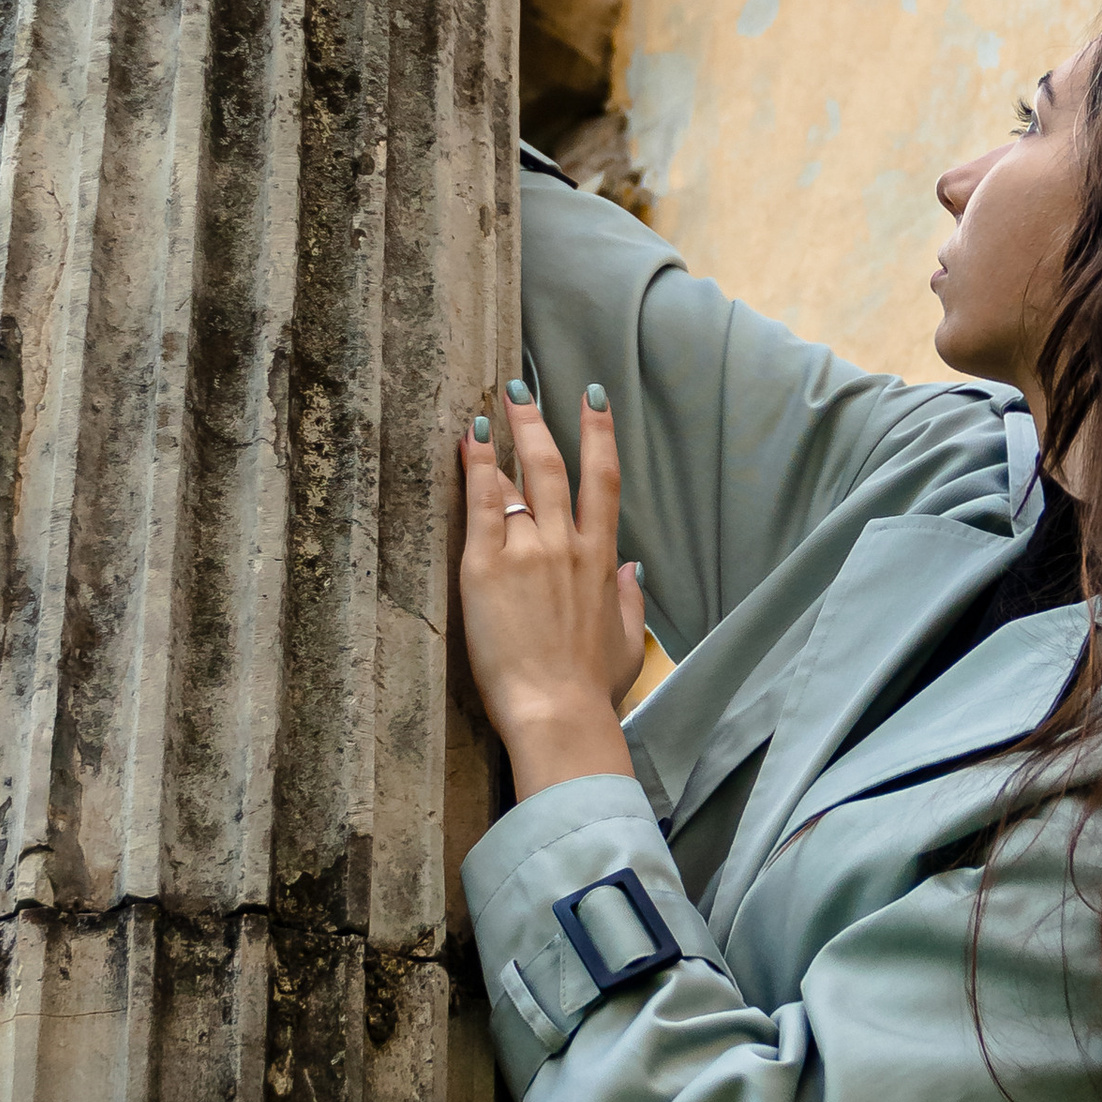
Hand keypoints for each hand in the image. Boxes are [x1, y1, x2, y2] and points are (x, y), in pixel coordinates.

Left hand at [459, 383, 647, 800]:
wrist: (558, 713)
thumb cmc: (591, 689)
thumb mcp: (626, 643)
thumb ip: (629, 600)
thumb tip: (634, 568)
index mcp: (602, 561)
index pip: (605, 483)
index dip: (600, 435)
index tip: (594, 400)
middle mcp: (567, 545)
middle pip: (557, 467)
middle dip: (541, 422)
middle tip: (523, 388)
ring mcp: (528, 551)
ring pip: (519, 478)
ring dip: (508, 435)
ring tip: (495, 404)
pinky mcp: (488, 566)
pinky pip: (481, 504)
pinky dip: (475, 468)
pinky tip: (468, 440)